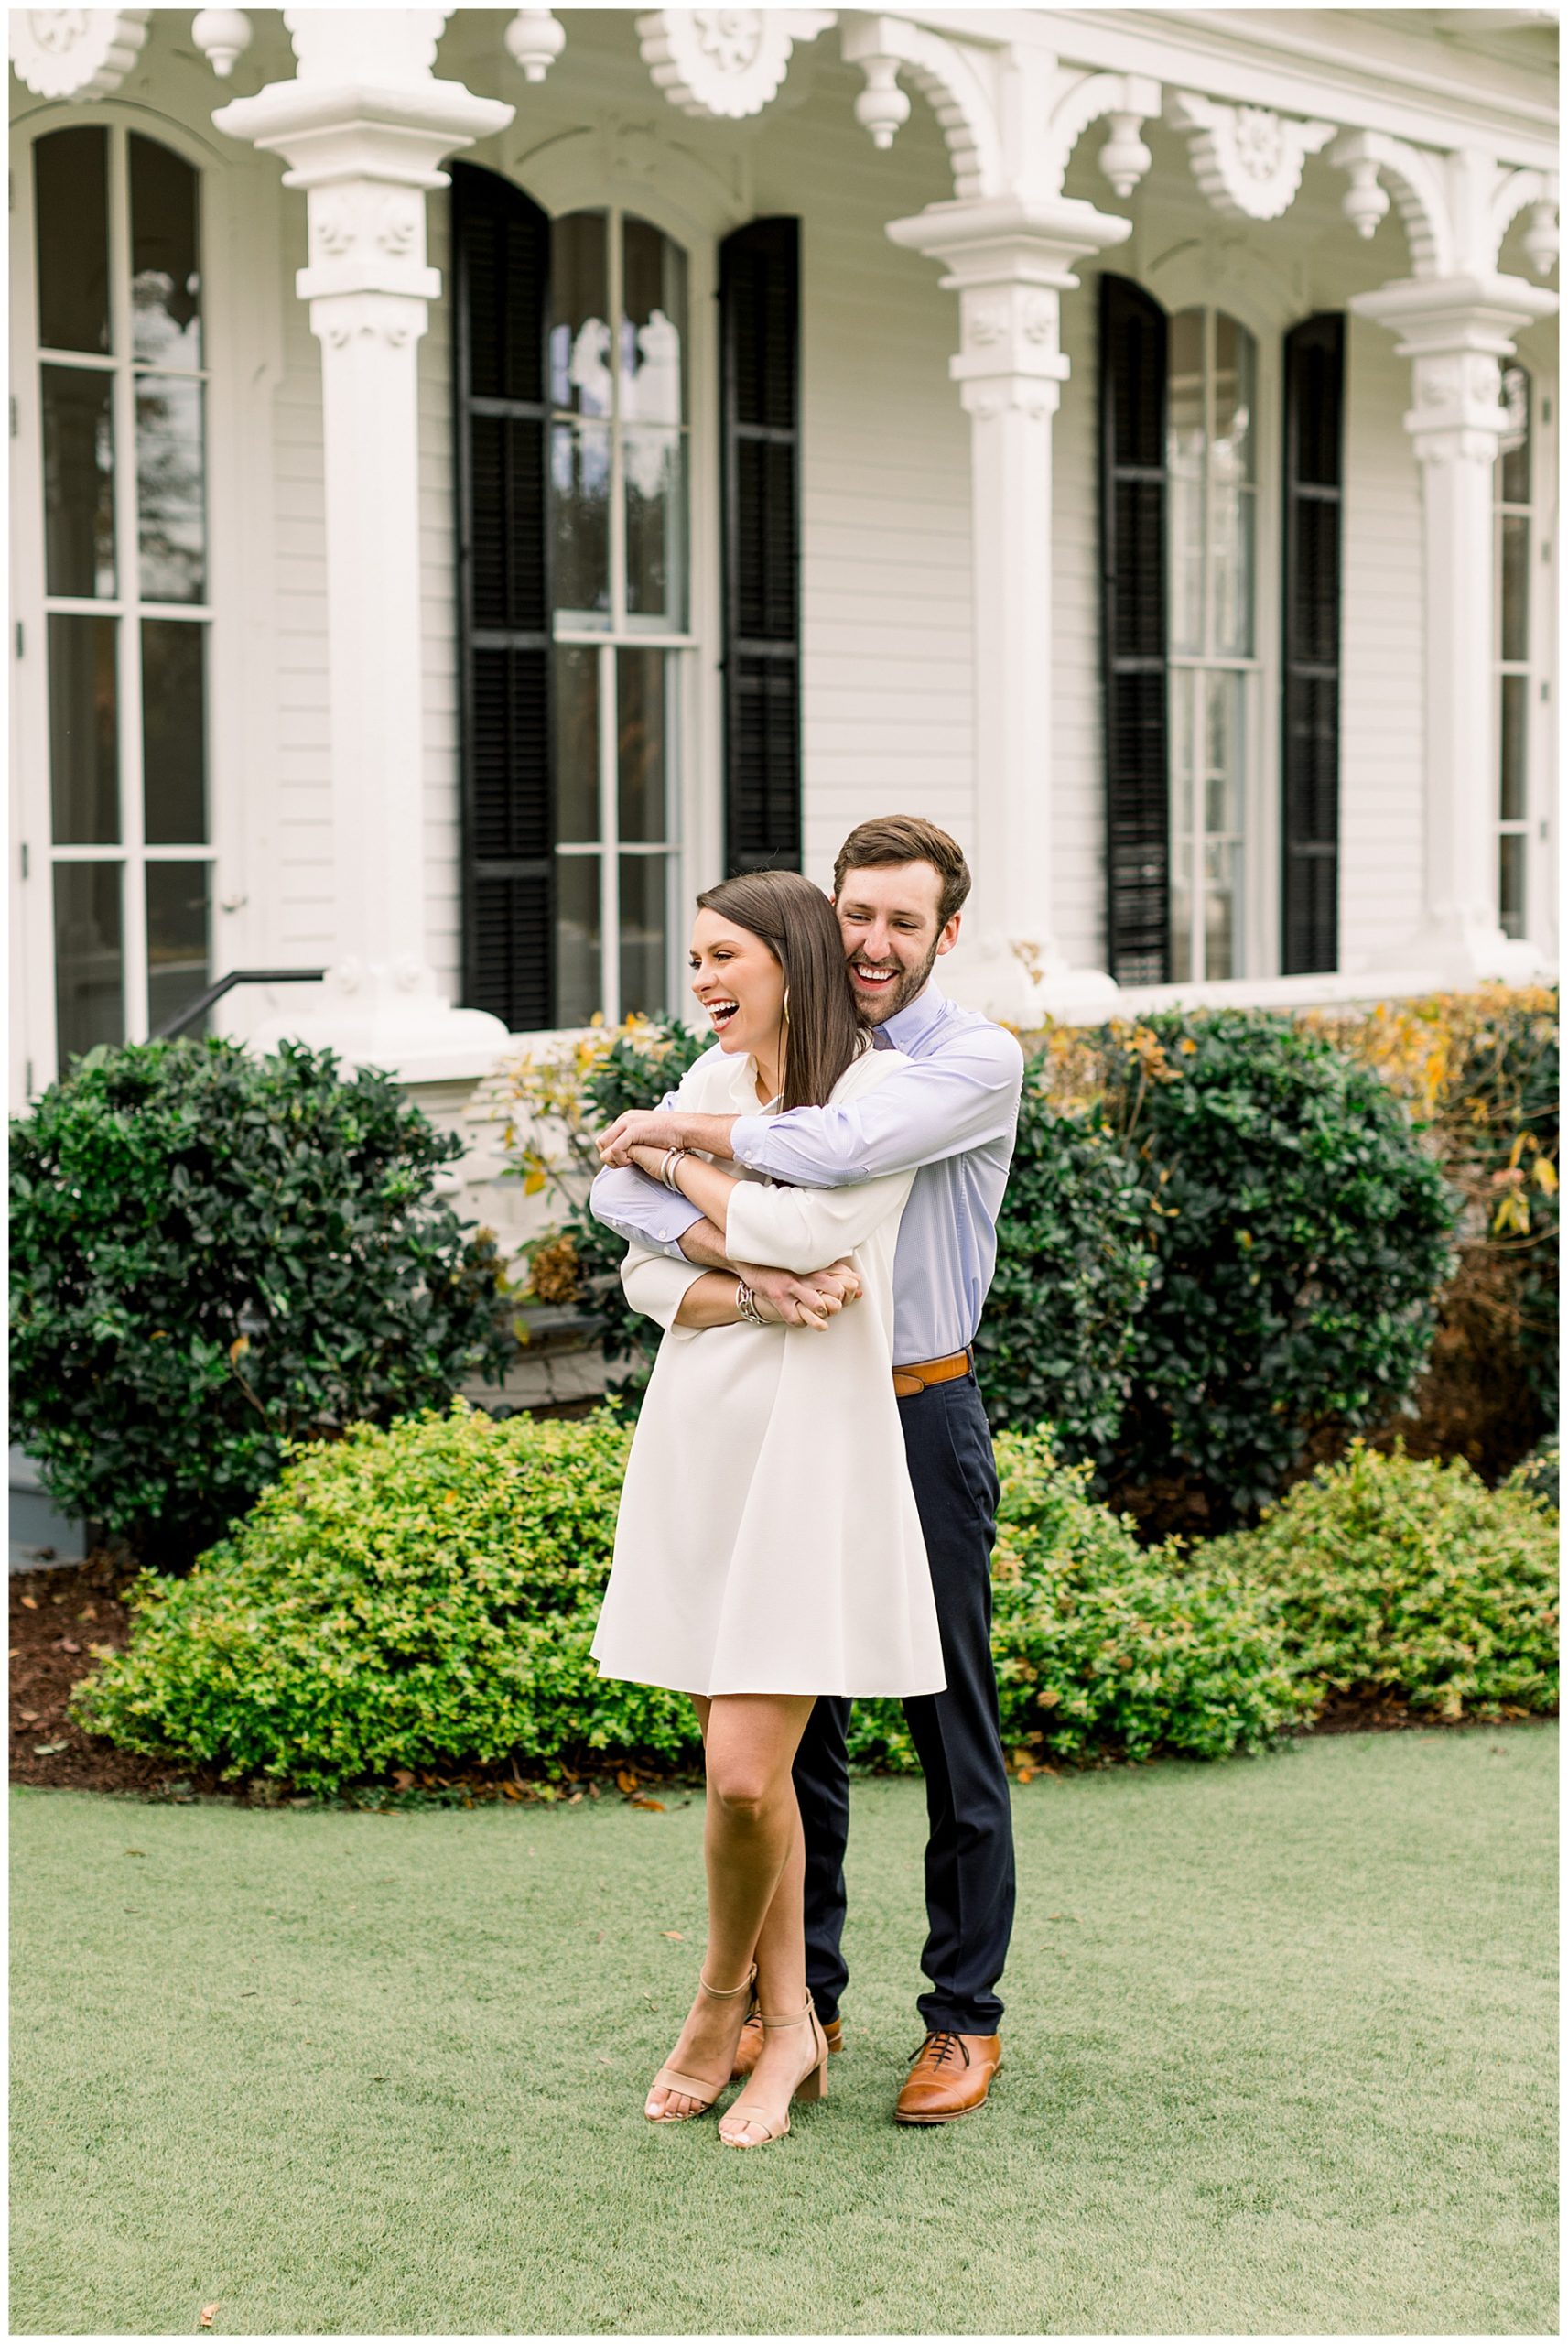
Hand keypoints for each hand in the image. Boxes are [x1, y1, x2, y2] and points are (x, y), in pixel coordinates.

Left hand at [599, 1110, 686, 1167]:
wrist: (685, 1129)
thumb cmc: (673, 1135)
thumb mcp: (650, 1134)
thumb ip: (638, 1139)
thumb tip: (634, 1150)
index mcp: (627, 1118)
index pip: (607, 1137)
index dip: (613, 1153)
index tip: (627, 1160)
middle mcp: (625, 1118)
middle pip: (601, 1141)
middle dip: (609, 1156)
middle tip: (625, 1163)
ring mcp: (628, 1123)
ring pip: (604, 1145)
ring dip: (613, 1158)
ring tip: (628, 1162)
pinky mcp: (633, 1130)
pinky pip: (615, 1148)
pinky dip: (619, 1159)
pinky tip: (631, 1162)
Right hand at [742, 1259, 861, 1332]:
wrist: (749, 1257)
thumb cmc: (781, 1262)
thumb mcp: (807, 1261)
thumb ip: (833, 1269)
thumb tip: (858, 1282)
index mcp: (815, 1263)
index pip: (845, 1277)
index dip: (849, 1291)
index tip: (846, 1296)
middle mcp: (807, 1274)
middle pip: (837, 1291)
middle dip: (839, 1304)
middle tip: (833, 1309)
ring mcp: (792, 1285)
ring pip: (819, 1305)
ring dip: (822, 1316)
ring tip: (820, 1318)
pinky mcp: (778, 1297)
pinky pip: (795, 1317)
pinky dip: (800, 1323)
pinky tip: (800, 1319)